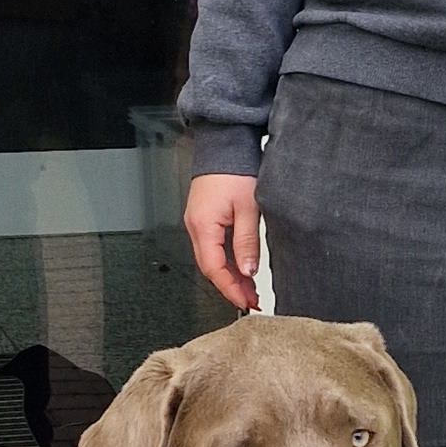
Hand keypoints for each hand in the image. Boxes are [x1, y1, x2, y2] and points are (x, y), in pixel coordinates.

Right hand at [185, 174, 261, 312]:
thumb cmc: (235, 170)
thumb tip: (248, 271)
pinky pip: (212, 246)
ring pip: (211, 258)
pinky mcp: (203, 217)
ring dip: (229, 274)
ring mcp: (197, 222)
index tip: (245, 302)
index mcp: (203, 226)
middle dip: (230, 286)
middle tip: (250, 300)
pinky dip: (226, 260)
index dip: (230, 289)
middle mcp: (194, 226)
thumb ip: (247, 242)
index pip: (214, 269)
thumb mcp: (249, 208)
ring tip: (249, 288)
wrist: (224, 144)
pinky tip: (240, 266)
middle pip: (210, 267)